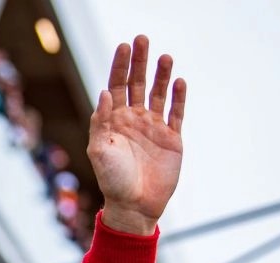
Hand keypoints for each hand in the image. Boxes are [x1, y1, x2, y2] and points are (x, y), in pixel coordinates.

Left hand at [88, 35, 184, 235]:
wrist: (134, 205)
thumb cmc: (112, 181)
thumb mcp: (100, 152)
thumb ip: (101, 122)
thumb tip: (104, 92)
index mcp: (114, 121)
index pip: (116, 86)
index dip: (120, 66)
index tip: (124, 46)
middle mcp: (134, 120)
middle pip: (137, 84)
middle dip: (140, 62)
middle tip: (142, 39)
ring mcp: (154, 128)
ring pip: (159, 94)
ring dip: (162, 75)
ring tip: (165, 57)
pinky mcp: (171, 139)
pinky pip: (176, 113)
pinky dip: (179, 98)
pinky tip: (180, 81)